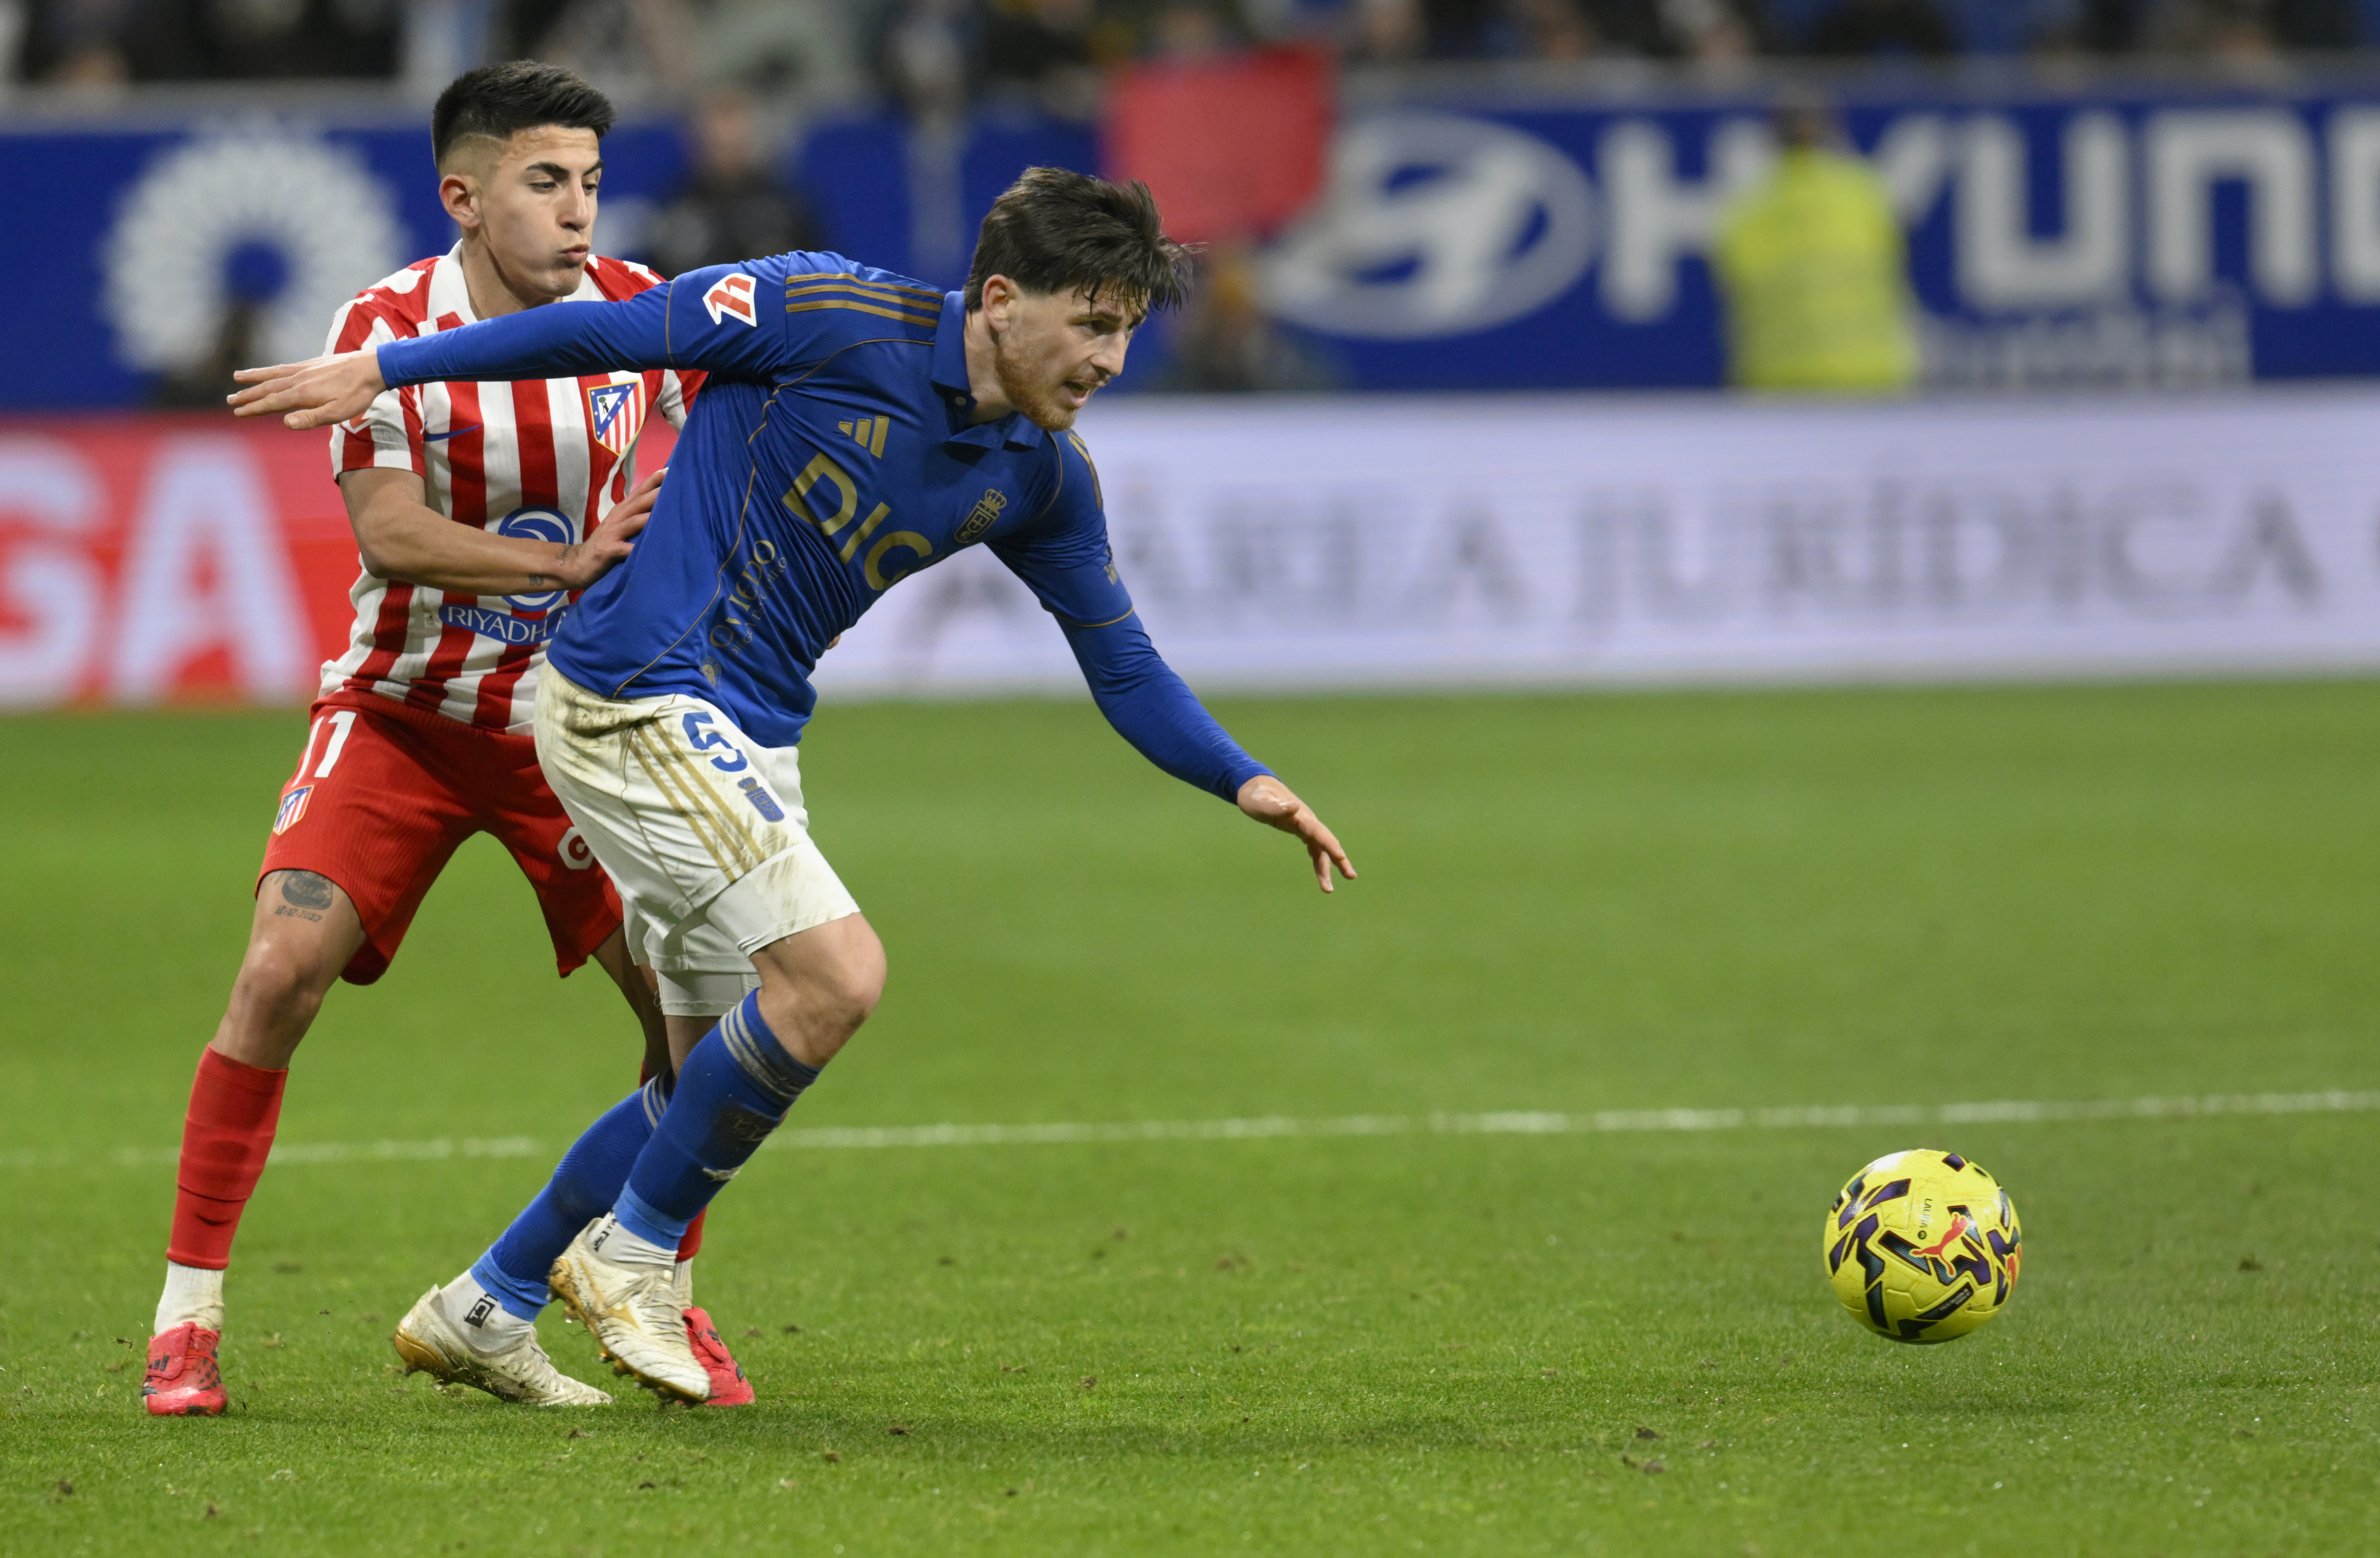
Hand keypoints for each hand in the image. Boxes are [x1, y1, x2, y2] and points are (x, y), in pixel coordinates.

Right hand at [228, 350, 386, 429]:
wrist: (372, 368)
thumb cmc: (357, 395)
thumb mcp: (337, 413)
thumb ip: (311, 418)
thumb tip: (285, 422)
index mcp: (302, 394)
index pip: (271, 403)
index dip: (254, 408)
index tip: (238, 412)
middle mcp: (298, 379)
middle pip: (268, 388)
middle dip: (248, 395)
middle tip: (230, 400)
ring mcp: (304, 369)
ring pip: (273, 375)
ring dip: (254, 378)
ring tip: (237, 378)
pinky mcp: (312, 363)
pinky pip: (285, 367)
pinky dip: (271, 369)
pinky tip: (269, 371)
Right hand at [552, 465, 664, 588]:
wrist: (578, 562)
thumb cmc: (606, 543)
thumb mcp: (620, 526)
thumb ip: (636, 516)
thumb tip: (661, 508)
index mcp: (622, 510)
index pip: (639, 492)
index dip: (654, 481)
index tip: (671, 470)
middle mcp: (618, 518)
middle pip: (639, 503)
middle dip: (656, 493)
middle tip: (676, 485)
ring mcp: (612, 533)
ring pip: (633, 522)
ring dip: (649, 518)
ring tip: (668, 514)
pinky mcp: (607, 550)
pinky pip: (624, 549)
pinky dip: (635, 550)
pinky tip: (647, 550)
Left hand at [1237, 775, 1355, 893]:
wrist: (1256, 787)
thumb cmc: (1256, 796)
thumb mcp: (1261, 803)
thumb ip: (1276, 806)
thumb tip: (1294, 806)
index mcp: (1300, 816)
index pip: (1319, 833)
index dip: (1331, 846)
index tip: (1341, 859)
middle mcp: (1307, 821)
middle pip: (1327, 842)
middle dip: (1339, 859)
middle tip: (1351, 876)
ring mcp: (1305, 825)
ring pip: (1321, 849)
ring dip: (1327, 867)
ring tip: (1328, 889)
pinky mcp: (1300, 829)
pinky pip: (1314, 847)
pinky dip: (1318, 861)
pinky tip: (1321, 874)